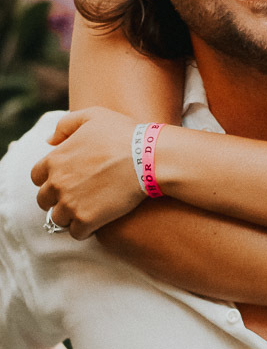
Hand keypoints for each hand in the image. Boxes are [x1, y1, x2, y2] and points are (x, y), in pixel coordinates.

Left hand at [31, 107, 143, 238]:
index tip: (66, 180)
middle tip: (77, 196)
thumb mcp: (93, 115)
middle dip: (58, 199)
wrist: (148, 157)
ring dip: (71, 216)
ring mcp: (70, 203)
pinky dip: (85, 229)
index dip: (50, 179)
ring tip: (89, 209)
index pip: (37, 177)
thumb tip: (49, 141)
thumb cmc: (123, 134)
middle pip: (44, 201)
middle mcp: (57, 183)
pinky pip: (76, 233)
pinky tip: (97, 221)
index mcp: (55, 159)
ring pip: (59, 219)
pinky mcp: (87, 219)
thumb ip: (66, 125)